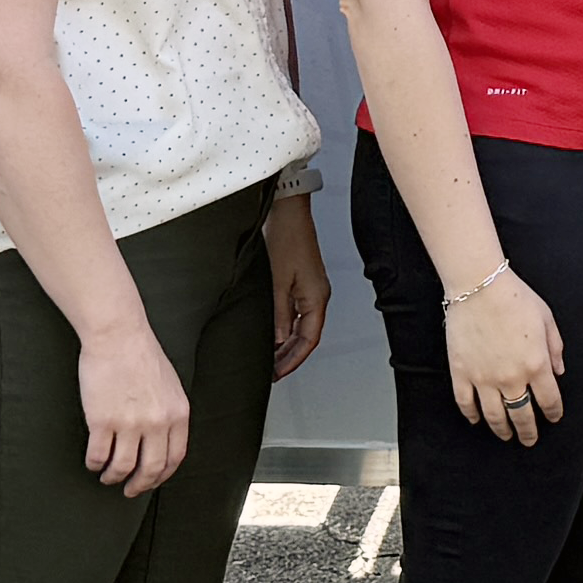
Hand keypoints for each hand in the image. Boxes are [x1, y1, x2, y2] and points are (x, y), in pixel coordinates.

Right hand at [76, 322, 197, 496]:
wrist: (118, 334)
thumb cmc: (141, 354)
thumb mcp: (170, 386)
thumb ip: (170, 413)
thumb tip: (162, 440)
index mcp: (177, 414)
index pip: (174, 458)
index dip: (162, 476)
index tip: (151, 481)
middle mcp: (157, 423)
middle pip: (151, 469)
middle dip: (139, 485)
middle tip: (129, 490)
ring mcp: (129, 423)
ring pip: (122, 467)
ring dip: (113, 477)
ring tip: (107, 477)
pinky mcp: (102, 421)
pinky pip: (98, 455)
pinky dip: (95, 464)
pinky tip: (93, 462)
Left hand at [263, 193, 330, 380]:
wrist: (287, 208)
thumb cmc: (286, 236)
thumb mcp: (276, 281)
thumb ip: (278, 314)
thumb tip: (278, 340)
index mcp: (316, 298)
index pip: (309, 340)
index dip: (293, 360)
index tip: (277, 374)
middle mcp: (316, 295)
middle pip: (306, 336)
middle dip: (288, 355)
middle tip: (269, 371)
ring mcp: (308, 288)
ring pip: (299, 325)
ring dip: (284, 341)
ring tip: (266, 355)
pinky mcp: (299, 280)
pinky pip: (294, 311)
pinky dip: (282, 325)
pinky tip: (268, 330)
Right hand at [445, 265, 568, 446]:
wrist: (479, 286)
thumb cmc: (514, 298)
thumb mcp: (547, 319)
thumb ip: (555, 348)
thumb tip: (559, 371)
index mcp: (536, 365)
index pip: (549, 401)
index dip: (553, 414)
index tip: (552, 418)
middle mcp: (512, 377)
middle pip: (522, 415)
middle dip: (528, 431)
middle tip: (529, 439)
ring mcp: (484, 378)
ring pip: (494, 415)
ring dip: (502, 429)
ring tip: (506, 435)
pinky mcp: (461, 373)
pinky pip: (466, 402)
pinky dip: (471, 415)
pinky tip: (476, 419)